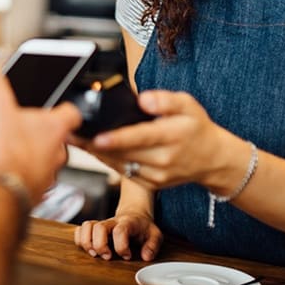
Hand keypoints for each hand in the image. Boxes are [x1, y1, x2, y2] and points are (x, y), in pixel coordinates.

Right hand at [0, 73, 81, 204]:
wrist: (0, 193)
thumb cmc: (7, 152)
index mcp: (54, 128)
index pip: (71, 113)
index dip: (61, 107)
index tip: (53, 106)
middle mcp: (54, 153)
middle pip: (45, 136)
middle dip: (23, 130)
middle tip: (6, 124)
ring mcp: (42, 174)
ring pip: (22, 156)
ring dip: (1, 148)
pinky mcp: (27, 192)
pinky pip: (7, 173)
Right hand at [73, 210, 162, 260]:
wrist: (134, 213)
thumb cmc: (143, 227)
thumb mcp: (155, 234)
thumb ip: (153, 245)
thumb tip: (145, 256)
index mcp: (128, 223)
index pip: (120, 231)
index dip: (121, 246)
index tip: (127, 255)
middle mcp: (112, 222)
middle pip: (99, 228)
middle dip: (100, 245)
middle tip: (107, 256)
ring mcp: (101, 224)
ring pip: (86, 226)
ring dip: (87, 242)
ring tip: (94, 254)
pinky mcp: (93, 228)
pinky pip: (80, 230)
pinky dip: (80, 240)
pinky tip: (89, 248)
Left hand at [79, 90, 227, 189]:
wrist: (213, 159)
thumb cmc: (197, 128)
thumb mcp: (188, 105)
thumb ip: (165, 100)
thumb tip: (143, 100)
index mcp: (172, 136)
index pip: (140, 138)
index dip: (117, 139)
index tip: (97, 137)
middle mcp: (164, 159)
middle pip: (124, 153)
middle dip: (94, 144)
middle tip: (71, 132)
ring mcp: (157, 175)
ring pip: (120, 165)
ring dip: (96, 154)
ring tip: (75, 140)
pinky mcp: (152, 184)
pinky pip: (125, 173)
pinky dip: (108, 162)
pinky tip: (94, 150)